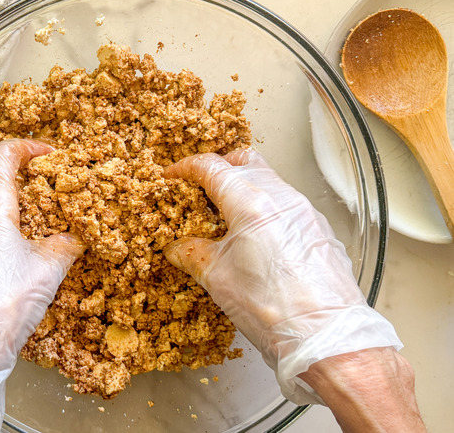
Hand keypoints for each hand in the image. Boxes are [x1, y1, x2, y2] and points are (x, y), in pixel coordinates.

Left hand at [0, 139, 84, 431]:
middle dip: (10, 171)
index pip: (2, 155)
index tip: (46, 154)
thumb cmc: (0, 309)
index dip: (26, 147)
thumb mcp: (46, 273)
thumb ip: (63, 246)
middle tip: (38, 185)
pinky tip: (2, 251)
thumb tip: (69, 238)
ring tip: (25, 221)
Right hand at [162, 148, 401, 403]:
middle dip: (217, 170)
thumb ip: (191, 253)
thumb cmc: (273, 309)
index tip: (173, 177)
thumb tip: (178, 246)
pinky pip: (286, 204)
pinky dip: (264, 208)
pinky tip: (255, 239)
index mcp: (250, 202)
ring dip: (243, 189)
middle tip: (198, 191)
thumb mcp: (216, 278)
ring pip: (268, 181)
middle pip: (244, 162)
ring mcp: (304, 211)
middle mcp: (281, 197)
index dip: (185, 168)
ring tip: (225, 219)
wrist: (326, 337)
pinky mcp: (318, 228)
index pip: (211, 167)